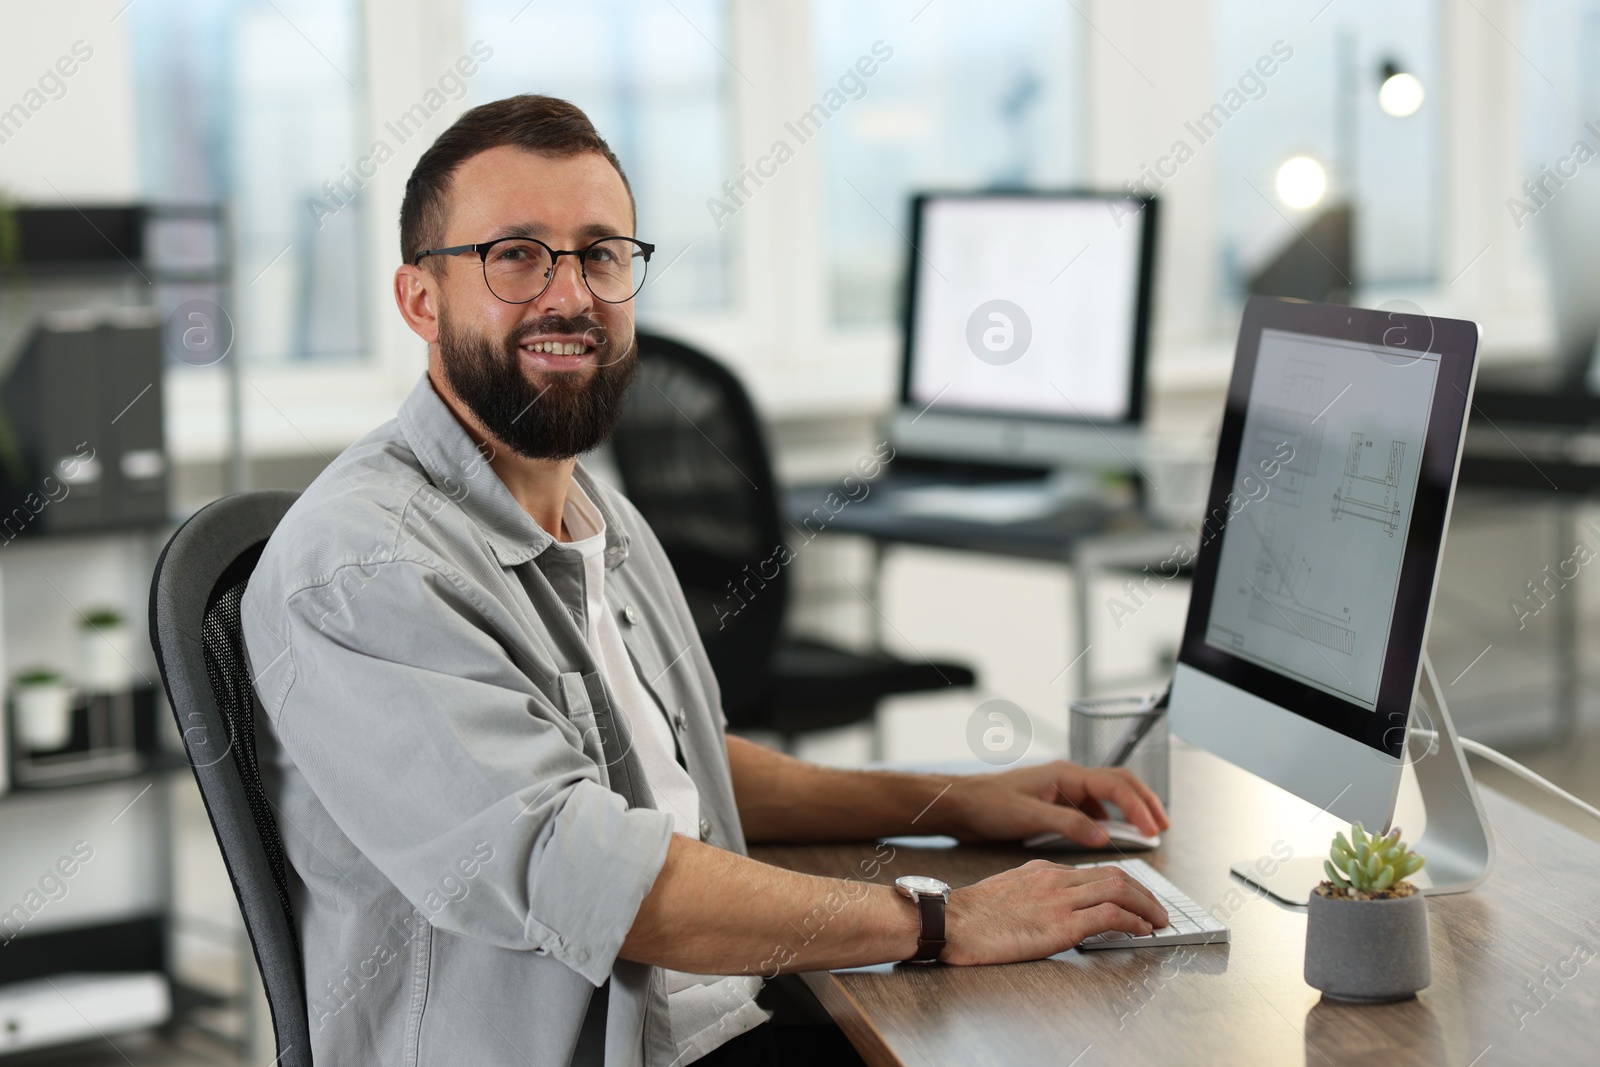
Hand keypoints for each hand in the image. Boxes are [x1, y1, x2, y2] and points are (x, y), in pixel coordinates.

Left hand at [938, 760, 1169, 845]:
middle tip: (1163, 826)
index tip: (1153, 829)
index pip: (1115, 785)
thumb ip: (1069, 824)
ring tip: (1145, 832)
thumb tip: (1105, 836)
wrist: (961, 805)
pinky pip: (1091, 809)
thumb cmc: (988, 805)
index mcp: (1065, 775)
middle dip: (1144, 802)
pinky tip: (1109, 837)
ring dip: (1128, 811)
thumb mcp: (1029, 817)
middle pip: (1119, 783)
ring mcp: (1062, 790)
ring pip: (1107, 796)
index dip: (1138, 807)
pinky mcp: (1055, 804)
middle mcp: (1068, 778)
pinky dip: (1108, 820)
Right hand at [940, 859, 1169, 964]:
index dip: (1124, 885)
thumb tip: (1058, 907)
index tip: (1137, 899)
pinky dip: (1132, 921)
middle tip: (1158, 910)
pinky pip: (1109, 916)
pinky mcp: (1060, 925)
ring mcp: (1059, 900)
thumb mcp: (1010, 892)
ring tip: (1158, 922)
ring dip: (1146, 906)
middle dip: (1144, 893)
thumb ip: (1037, 893)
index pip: (1096, 871)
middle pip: (1115, 876)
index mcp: (1044, 871)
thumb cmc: (972, 915)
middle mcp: (1056, 879)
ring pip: (1119, 890)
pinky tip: (1140, 931)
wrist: (950, 922)